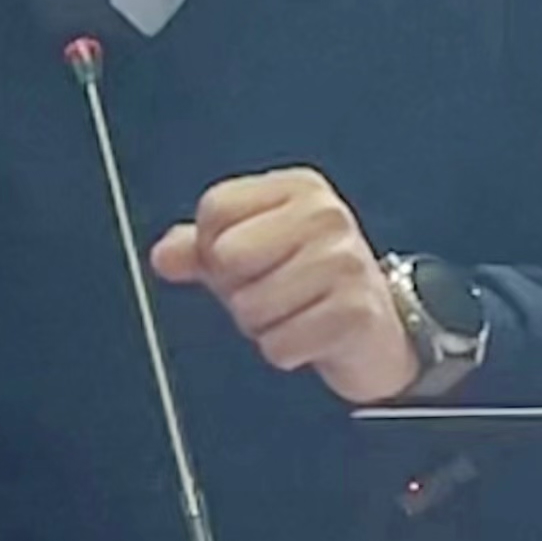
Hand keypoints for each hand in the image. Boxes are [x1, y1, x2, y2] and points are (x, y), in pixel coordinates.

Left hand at [150, 167, 417, 404]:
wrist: (377, 331)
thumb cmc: (309, 285)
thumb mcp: (251, 254)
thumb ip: (201, 247)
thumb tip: (164, 256)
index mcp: (298, 188)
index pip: (215, 209)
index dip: (214, 248)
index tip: (248, 260)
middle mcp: (326, 215)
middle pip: (227, 257)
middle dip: (238, 289)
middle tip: (275, 291)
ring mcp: (346, 261)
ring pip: (249, 307)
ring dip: (263, 325)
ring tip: (296, 313)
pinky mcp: (355, 312)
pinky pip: (279, 345)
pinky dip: (286, 351)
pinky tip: (312, 338)